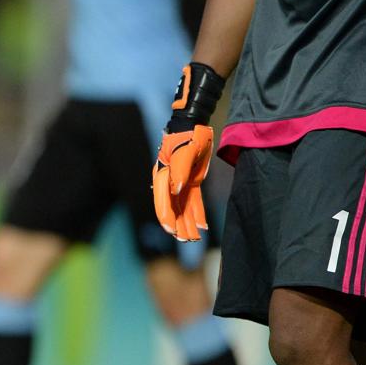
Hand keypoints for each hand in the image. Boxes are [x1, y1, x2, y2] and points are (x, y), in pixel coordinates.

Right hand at [152, 125, 213, 241]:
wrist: (193, 124)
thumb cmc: (188, 136)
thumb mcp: (186, 152)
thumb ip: (180, 170)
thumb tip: (176, 189)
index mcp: (163, 175)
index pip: (163, 200)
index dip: (166, 216)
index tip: (172, 231)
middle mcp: (169, 181)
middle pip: (172, 208)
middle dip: (177, 225)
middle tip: (186, 240)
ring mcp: (180, 182)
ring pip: (182, 207)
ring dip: (187, 223)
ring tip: (194, 239)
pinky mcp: (191, 181)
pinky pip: (193, 201)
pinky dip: (197, 214)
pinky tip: (202, 226)